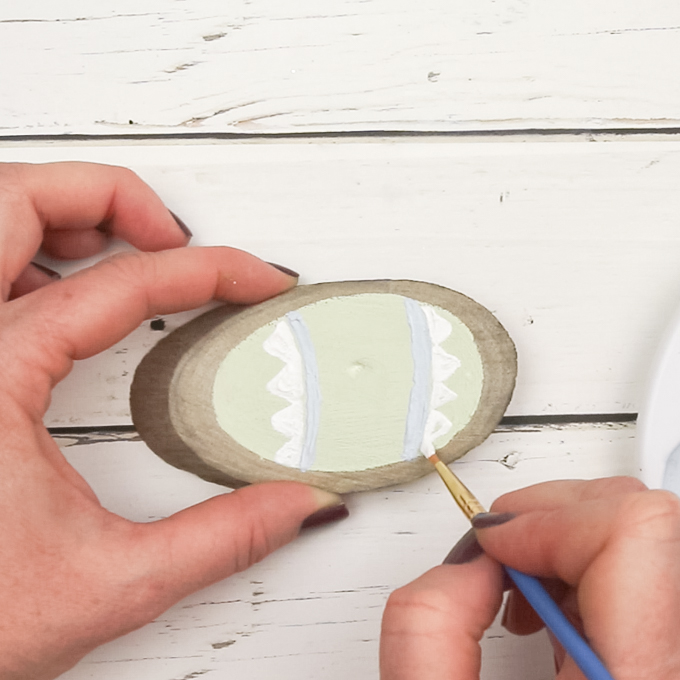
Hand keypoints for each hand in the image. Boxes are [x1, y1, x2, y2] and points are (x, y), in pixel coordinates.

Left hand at [0, 162, 344, 679]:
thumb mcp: (109, 583)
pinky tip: (63, 288)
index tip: (257, 279)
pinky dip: (29, 255)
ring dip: (61, 213)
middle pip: (17, 198)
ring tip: (122, 244)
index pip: (120, 285)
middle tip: (175, 236)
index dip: (208, 270)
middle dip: (113, 195)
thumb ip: (221, 540)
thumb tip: (299, 501)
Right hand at [380, 477, 679, 678]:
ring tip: (520, 590)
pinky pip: (648, 566)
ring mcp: (676, 649)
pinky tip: (549, 605)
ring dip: (567, 539)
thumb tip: (462, 562)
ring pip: (649, 535)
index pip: (632, 529)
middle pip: (645, 518)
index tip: (493, 544)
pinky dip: (585, 564)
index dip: (546, 516)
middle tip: (499, 557)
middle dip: (551, 516)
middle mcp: (673, 660)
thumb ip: (428, 630)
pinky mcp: (666, 650)